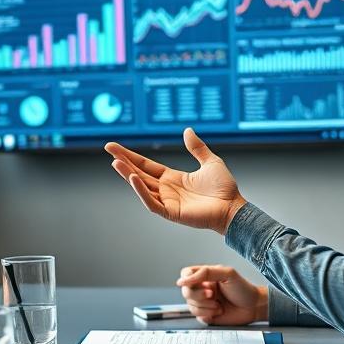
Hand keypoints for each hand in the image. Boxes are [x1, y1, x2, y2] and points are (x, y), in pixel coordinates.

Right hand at [105, 128, 247, 234]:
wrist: (233, 207)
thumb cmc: (224, 188)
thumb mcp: (210, 161)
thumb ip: (197, 148)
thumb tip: (187, 130)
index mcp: (172, 178)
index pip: (146, 165)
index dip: (131, 156)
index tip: (115, 147)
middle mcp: (166, 189)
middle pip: (139, 173)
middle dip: (124, 162)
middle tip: (109, 149)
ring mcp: (167, 201)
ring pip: (142, 187)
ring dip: (128, 175)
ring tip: (116, 163)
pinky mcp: (171, 213)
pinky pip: (152, 203)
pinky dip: (142, 192)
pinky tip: (134, 179)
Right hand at [176, 265, 267, 325]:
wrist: (254, 307)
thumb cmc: (244, 289)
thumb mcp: (227, 274)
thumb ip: (206, 272)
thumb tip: (184, 278)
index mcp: (206, 277)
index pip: (186, 274)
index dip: (185, 279)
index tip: (186, 284)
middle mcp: (203, 289)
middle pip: (186, 292)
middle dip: (198, 295)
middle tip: (212, 294)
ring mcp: (204, 303)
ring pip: (191, 306)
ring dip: (205, 307)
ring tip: (219, 305)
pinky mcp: (207, 316)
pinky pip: (198, 317)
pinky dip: (207, 315)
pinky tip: (218, 312)